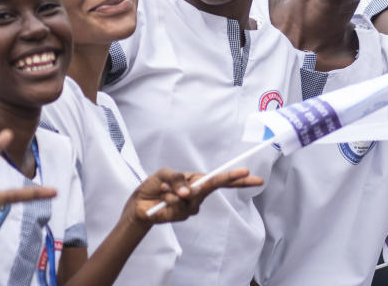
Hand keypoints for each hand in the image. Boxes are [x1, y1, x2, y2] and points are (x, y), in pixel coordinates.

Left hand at [129, 167, 262, 225]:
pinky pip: (179, 205)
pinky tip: (162, 199)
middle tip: (248, 172)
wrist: (139, 204)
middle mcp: (198, 193)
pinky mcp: (182, 216)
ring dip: (174, 191)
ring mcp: (192, 206)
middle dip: (234, 179)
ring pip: (192, 196)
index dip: (235, 177)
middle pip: (219, 187)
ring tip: (163, 190)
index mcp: (197, 180)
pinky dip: (168, 199)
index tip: (248, 172)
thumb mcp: (164, 174)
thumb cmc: (154, 186)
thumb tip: (188, 192)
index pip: (219, 178)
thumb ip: (177, 179)